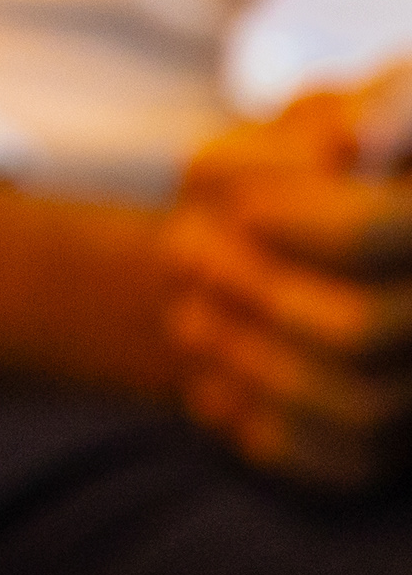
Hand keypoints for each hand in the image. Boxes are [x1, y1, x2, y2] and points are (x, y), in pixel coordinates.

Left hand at [159, 85, 411, 488]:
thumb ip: (367, 112)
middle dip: (247, 289)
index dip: (296, 220)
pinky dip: (253, 420)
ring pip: (347, 404)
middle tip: (184, 253)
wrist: (292, 244)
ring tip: (190, 315)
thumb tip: (353, 141)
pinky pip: (330, 463)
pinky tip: (212, 381)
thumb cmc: (314, 162)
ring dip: (240, 355)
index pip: (367, 233)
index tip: (235, 208)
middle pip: (353, 329)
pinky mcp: (392, 453)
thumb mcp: (334, 114)